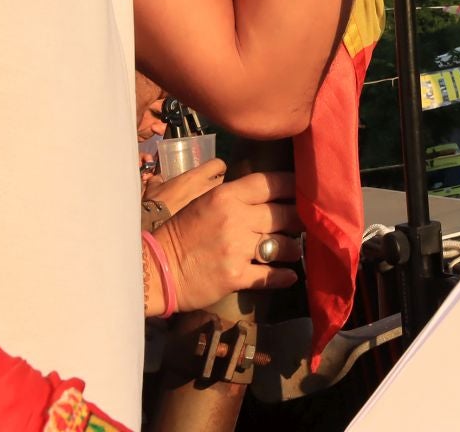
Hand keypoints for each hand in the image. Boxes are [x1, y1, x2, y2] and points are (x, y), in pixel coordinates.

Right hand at [143, 156, 226, 218]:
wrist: (155, 222)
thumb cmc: (156, 201)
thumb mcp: (155, 186)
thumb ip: (159, 179)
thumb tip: (158, 178)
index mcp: (195, 176)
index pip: (219, 164)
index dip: (218, 166)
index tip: (214, 170)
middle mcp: (205, 188)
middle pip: (223, 180)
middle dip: (219, 181)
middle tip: (210, 185)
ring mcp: (208, 203)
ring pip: (222, 195)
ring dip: (217, 195)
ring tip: (207, 200)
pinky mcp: (208, 216)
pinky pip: (215, 209)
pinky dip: (213, 209)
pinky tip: (203, 213)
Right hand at [158, 170, 301, 308]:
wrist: (156, 270)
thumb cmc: (178, 232)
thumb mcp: (199, 201)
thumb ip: (228, 192)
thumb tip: (252, 186)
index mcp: (226, 196)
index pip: (270, 183)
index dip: (292, 185)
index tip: (304, 190)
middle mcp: (235, 218)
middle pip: (284, 213)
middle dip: (298, 219)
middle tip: (303, 224)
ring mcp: (237, 248)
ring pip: (284, 245)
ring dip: (293, 248)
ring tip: (294, 250)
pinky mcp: (236, 276)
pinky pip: (270, 275)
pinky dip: (283, 276)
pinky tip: (290, 275)